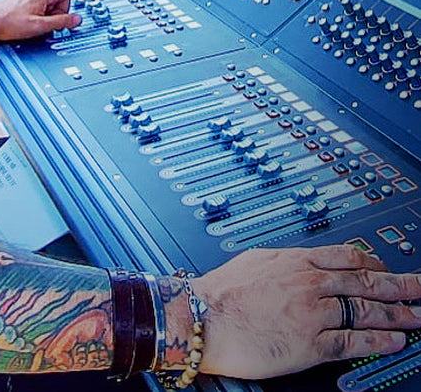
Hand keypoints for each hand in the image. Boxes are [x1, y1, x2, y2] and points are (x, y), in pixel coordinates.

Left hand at [0, 0, 99, 42]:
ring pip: (53, 3)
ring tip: (36, 23)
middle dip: (61, 13)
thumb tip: (77, 19)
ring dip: (51, 15)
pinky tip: (32, 21)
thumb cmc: (8, 22)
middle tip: (48, 24)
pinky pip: (44, 4)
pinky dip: (44, 13)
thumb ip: (61, 22)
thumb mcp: (39, 27)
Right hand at [191, 245, 420, 378]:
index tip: (386, 266)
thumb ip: (283, 262)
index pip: (345, 256)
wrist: (202, 317)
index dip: (372, 262)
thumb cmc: (220, 292)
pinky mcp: (310, 344)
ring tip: (418, 316)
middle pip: (364, 282)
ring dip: (398, 314)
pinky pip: (353, 342)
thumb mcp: (254, 261)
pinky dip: (379, 341)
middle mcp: (308, 283)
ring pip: (365, 311)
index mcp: (294, 261)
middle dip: (398, 285)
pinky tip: (396, 342)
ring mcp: (312, 313)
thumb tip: (298, 261)